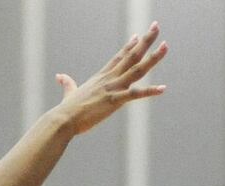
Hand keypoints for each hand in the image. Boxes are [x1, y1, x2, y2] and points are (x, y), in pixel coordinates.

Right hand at [51, 22, 166, 135]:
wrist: (63, 119)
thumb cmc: (67, 110)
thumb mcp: (69, 93)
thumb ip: (67, 84)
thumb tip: (60, 76)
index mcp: (101, 77)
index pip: (119, 57)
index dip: (130, 46)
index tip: (138, 35)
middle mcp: (109, 79)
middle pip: (132, 56)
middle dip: (145, 41)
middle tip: (156, 26)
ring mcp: (113, 88)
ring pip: (137, 69)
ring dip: (153, 58)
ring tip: (165, 46)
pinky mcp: (114, 101)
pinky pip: (136, 94)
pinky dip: (149, 91)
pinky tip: (162, 88)